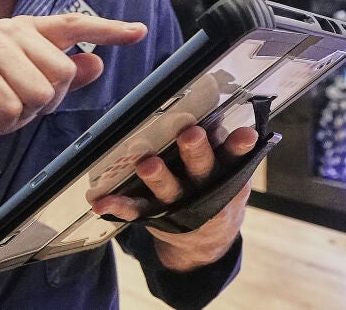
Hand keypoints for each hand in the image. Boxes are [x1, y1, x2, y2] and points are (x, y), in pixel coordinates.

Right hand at [0, 13, 146, 149]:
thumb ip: (60, 76)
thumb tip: (95, 61)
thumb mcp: (27, 90)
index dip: (108, 30)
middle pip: (59, 73)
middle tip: (9, 102)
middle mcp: (8, 31)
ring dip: (17, 114)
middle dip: (40, 101)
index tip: (139, 32)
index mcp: (24, 31)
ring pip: (37, 93)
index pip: (73, 25)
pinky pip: (9, 107)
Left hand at [90, 125, 258, 271]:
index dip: (239, 146)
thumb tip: (213, 109)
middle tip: (190, 134)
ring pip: (168, 190)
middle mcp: (202, 189)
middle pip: (201, 169)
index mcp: (224, 172)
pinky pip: (135, 209)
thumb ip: (222, 145)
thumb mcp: (228, 169)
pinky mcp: (153, 214)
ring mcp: (177, 204)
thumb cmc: (214, 188)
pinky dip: (118, 206)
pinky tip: (101, 202)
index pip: (234, 155)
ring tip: (147, 164)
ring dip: (158, 176)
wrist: (206, 236)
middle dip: (196, 151)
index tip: (244, 133)